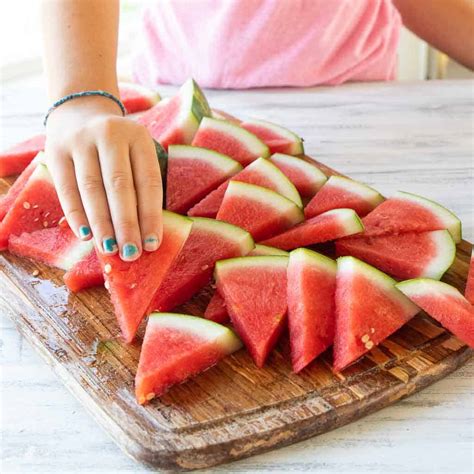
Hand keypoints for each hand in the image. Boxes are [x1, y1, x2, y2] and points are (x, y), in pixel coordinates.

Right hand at [45, 96, 162, 260]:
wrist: (80, 112)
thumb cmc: (118, 147)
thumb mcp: (136, 153)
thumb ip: (142, 185)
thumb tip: (145, 234)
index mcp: (138, 137)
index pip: (148, 181)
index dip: (151, 215)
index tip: (153, 244)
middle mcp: (109, 135)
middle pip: (119, 186)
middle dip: (126, 224)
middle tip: (131, 253)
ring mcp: (80, 141)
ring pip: (91, 189)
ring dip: (102, 224)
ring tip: (110, 249)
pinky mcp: (56, 151)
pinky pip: (66, 189)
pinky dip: (76, 215)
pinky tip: (86, 236)